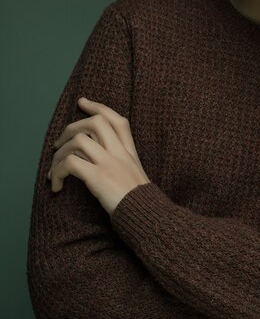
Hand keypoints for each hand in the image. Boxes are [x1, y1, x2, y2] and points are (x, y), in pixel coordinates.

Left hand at [47, 97, 149, 215]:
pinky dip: (58, 172)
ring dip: (59, 154)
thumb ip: (121, 160)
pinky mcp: (98, 177)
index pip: (116, 119)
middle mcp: (120, 152)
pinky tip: (57, 186)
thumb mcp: (134, 174)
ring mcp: (110, 163)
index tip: (82, 102)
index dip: (97, 107)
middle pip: (95, 122)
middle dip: (71, 128)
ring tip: (54, 170)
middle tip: (58, 143)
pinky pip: (70, 164)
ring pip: (78, 141)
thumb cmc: (138, 200)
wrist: (146, 216)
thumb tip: (96, 153)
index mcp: (129, 151)